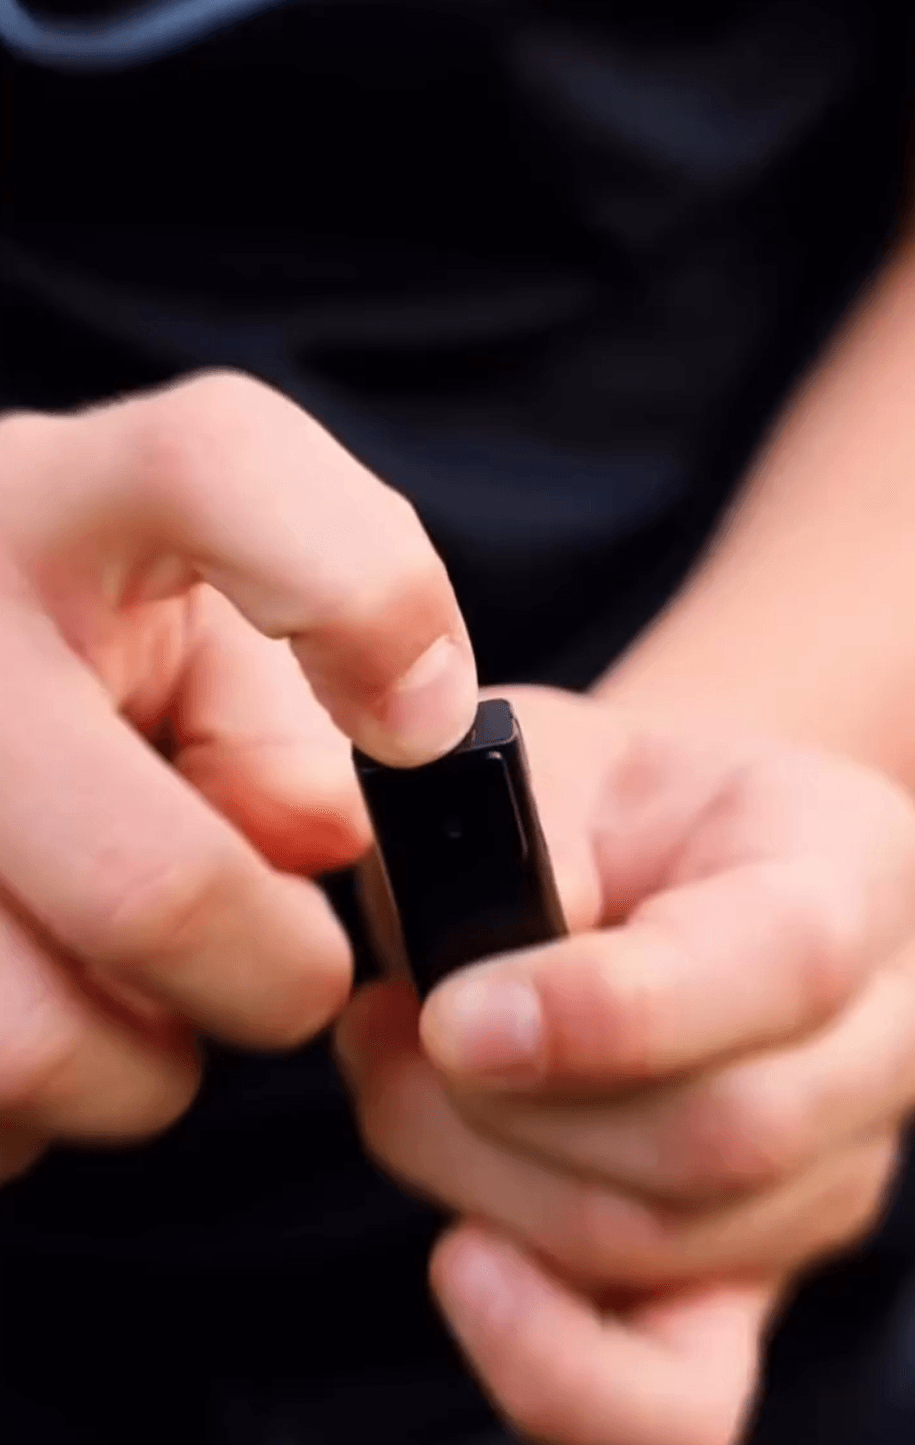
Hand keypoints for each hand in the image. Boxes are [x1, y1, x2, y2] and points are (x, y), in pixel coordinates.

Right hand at [0, 369, 476, 1187]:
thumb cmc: (85, 637)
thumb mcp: (192, 625)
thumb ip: (283, 711)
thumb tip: (317, 848)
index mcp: (58, 505)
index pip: (216, 470)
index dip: (364, 602)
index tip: (419, 726)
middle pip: (154, 886)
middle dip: (276, 980)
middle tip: (295, 972)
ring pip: (36, 1043)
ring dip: (140, 1070)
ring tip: (140, 1003)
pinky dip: (35, 1103)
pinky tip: (42, 1003)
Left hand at [337, 686, 914, 1442]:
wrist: (668, 866)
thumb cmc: (608, 804)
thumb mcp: (556, 749)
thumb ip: (520, 812)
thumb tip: (483, 965)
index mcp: (848, 873)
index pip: (779, 965)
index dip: (611, 1011)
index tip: (452, 1015)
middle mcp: (874, 1044)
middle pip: (712, 1138)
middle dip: (506, 1103)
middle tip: (388, 1029)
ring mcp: (822, 1180)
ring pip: (661, 1245)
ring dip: (481, 1177)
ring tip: (394, 1074)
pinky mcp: (748, 1276)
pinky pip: (680, 1390)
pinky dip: (560, 1366)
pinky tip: (468, 1272)